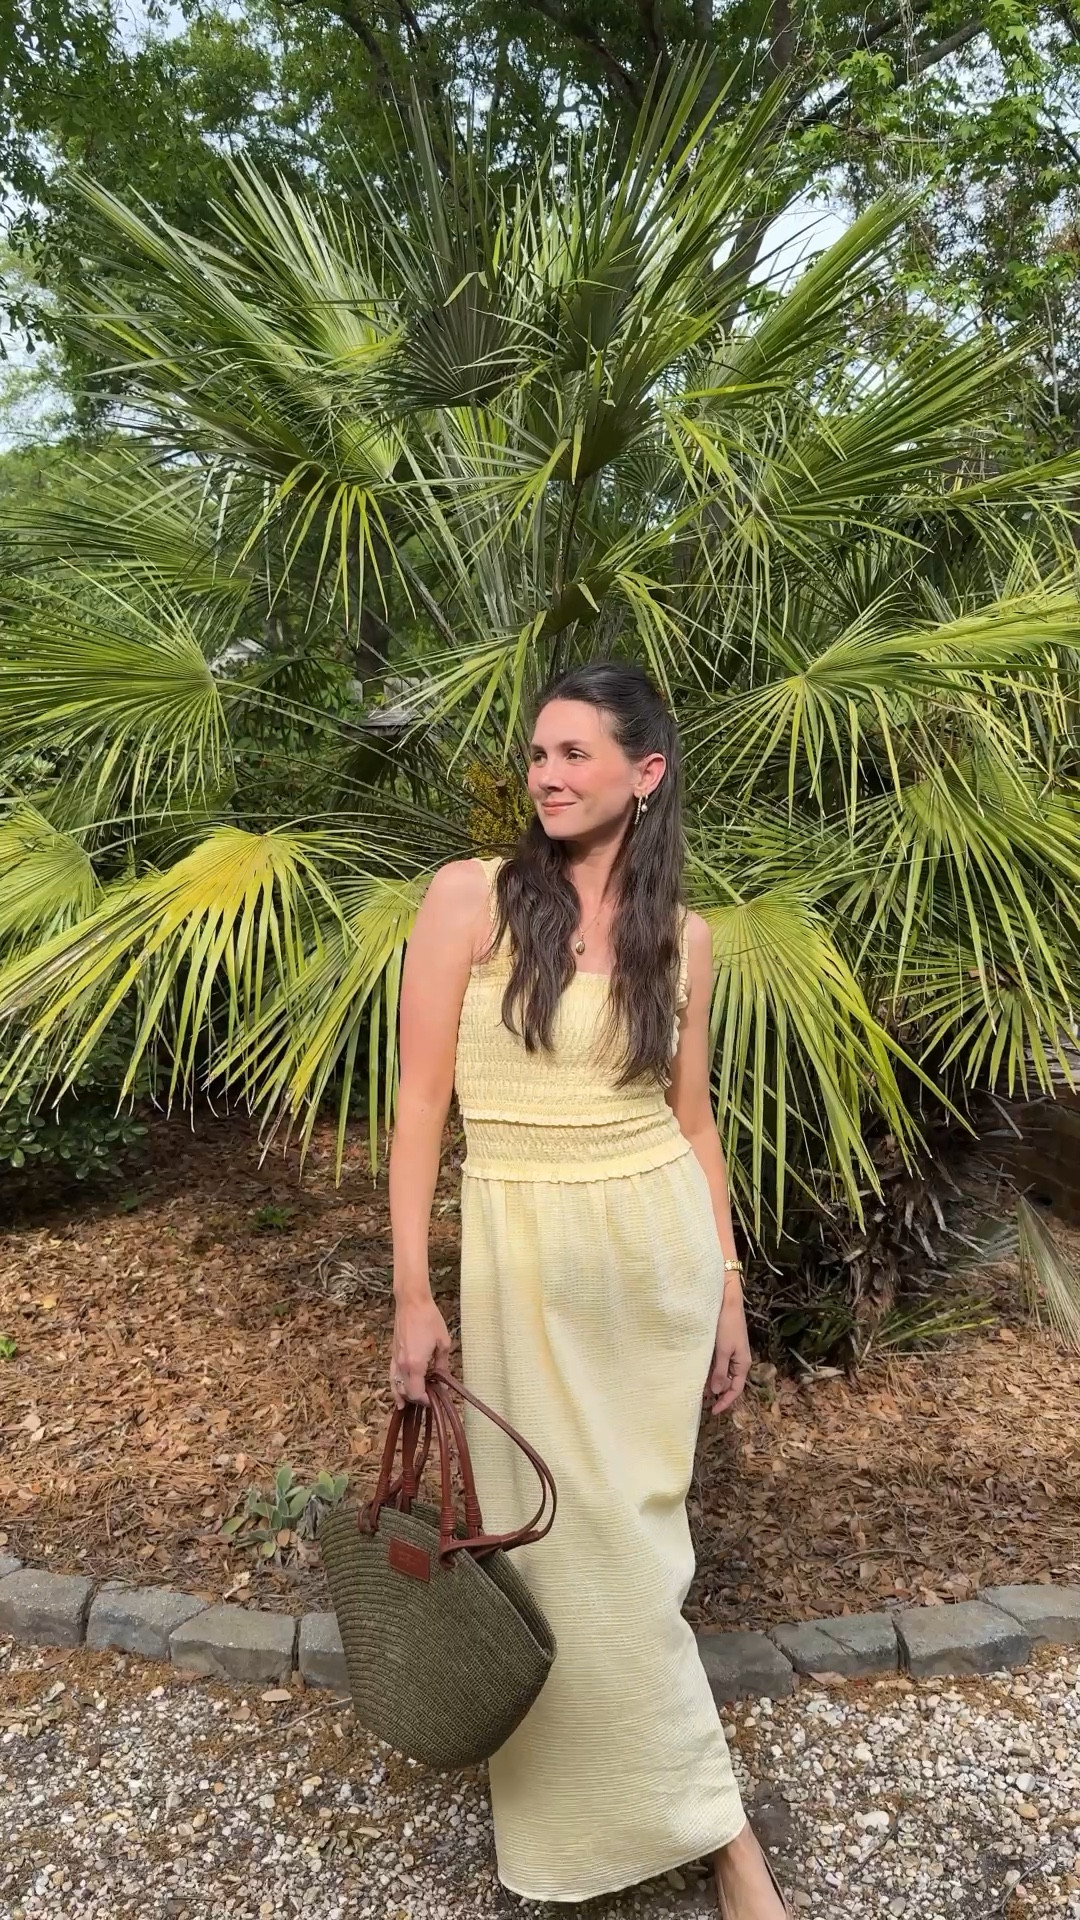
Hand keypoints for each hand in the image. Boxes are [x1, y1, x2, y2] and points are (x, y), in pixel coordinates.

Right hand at [390, 1292, 452, 1407]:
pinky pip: (392, 1375)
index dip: (426, 1401)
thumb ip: (442, 1364)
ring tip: (408, 1406)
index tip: (435, 1401)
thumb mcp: (443, 1342)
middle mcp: (402, 1365)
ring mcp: (395, 1359)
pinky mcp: (393, 1353)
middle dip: (417, 1399)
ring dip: (403, 1396)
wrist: (411, 1302)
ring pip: (395, 1386)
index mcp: (415, 1364)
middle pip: (406, 1392)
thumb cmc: (429, 1319)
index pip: (417, 1393)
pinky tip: (398, 1390)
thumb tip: (443, 1380)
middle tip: (429, 1400)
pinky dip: (395, 1386)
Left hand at [703, 1285, 750, 1417]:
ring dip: (711, 1382)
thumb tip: (716, 1392)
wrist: (727, 1300)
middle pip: (728, 1383)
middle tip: (700, 1401)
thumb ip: (719, 1371)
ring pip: (721, 1374)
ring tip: (696, 1389)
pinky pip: (716, 1364)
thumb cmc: (727, 1325)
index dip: (725, 1402)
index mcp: (742, 1364)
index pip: (736, 1390)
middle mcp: (738, 1361)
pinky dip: (708, 1371)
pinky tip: (697, 1373)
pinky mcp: (722, 1346)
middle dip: (716, 1393)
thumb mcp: (723, 1350)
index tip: (713, 1412)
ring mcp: (730, 1353)